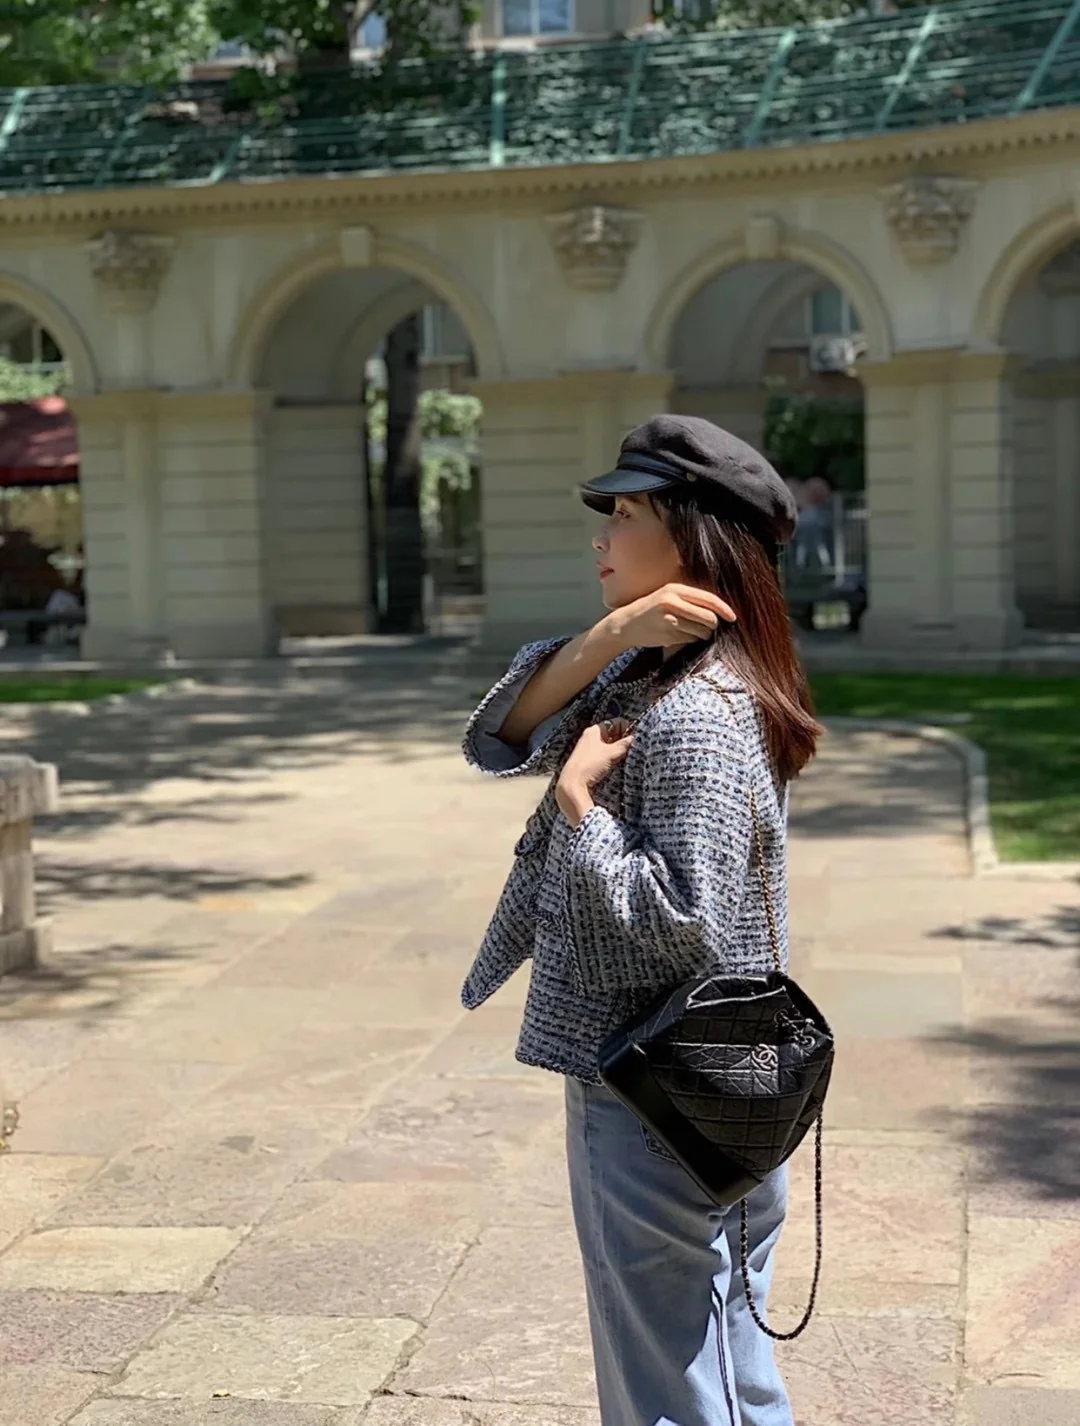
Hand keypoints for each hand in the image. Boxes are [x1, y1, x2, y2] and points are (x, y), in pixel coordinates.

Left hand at [556, 719, 632, 826]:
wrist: (572, 784)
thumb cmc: (590, 765)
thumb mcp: (612, 753)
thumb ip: (626, 744)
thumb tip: (637, 738)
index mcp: (594, 730)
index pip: (617, 723)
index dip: (627, 729)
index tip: (635, 740)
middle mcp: (591, 737)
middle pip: (613, 734)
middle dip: (623, 741)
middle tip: (632, 750)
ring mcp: (589, 749)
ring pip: (610, 745)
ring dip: (618, 751)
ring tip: (625, 758)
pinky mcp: (589, 760)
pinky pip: (605, 755)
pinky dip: (612, 758)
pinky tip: (616, 765)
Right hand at [599, 582, 735, 653]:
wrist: (625, 624)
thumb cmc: (651, 610)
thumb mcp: (667, 596)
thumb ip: (689, 600)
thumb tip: (718, 610)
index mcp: (675, 589)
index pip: (708, 599)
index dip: (724, 609)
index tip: (733, 617)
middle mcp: (673, 602)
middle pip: (709, 617)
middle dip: (712, 625)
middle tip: (707, 627)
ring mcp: (670, 619)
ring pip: (701, 631)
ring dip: (701, 634)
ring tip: (688, 631)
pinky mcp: (667, 634)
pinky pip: (690, 640)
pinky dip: (689, 640)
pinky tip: (677, 635)